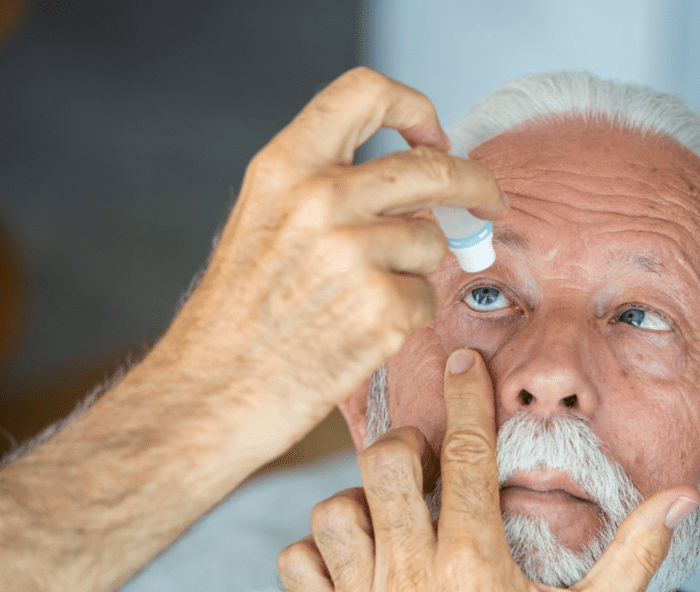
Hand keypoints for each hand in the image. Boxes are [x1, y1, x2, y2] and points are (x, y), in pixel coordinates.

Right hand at [144, 67, 507, 459]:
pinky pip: (426, 298)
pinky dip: (406, 316)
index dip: (413, 107)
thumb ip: (328, 189)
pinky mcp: (380, 308)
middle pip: (434, 167)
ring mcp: (353, 253)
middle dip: (475, 183)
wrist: (209, 391)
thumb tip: (413, 185)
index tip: (434, 136)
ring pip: (432, 241)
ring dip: (414, 269)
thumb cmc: (239, 314)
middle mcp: (320, 199)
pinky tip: (361, 332)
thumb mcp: (265, 221)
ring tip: (362, 298)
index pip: (365, 92)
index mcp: (285, 167)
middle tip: (490, 200)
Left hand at [278, 349, 699, 591]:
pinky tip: (354, 568)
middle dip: (405, 448)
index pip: (469, 453)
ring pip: (332, 512)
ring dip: (358, 507)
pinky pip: (294, 564)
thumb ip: (629, 558)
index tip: (464, 361)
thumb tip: (680, 498)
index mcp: (476, 564)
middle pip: (384, 463)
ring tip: (390, 524)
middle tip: (427, 465)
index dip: (468, 394)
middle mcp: (410, 576)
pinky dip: (316, 557)